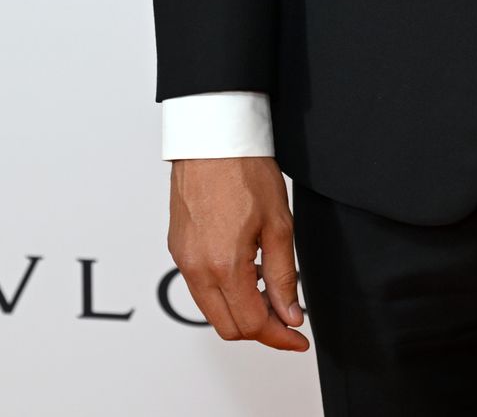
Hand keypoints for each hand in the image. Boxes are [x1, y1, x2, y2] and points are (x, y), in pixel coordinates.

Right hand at [167, 156, 309, 350]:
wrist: (212, 138)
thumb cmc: (246, 171)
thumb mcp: (278, 223)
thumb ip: (283, 276)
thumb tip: (290, 316)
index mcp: (224, 266)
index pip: (252, 324)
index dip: (279, 337)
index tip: (299, 338)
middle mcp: (196, 269)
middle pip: (228, 327)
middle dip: (260, 329)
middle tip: (287, 317)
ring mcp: (183, 259)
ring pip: (212, 309)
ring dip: (241, 310)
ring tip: (270, 290)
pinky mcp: (177, 248)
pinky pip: (199, 287)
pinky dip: (224, 291)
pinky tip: (246, 272)